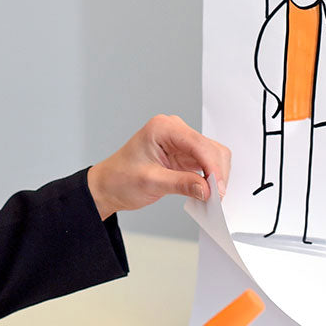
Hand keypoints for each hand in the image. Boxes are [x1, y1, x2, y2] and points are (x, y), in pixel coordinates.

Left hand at [87, 114, 230, 218]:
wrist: (108, 186)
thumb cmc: (119, 178)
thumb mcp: (150, 182)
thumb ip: (181, 184)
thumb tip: (207, 189)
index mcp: (163, 128)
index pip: (198, 143)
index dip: (212, 167)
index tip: (217, 189)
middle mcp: (174, 130)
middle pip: (210, 148)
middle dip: (217, 172)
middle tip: (216, 197)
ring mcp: (180, 142)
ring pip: (212, 155)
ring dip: (215, 176)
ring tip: (211, 196)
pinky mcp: (184, 154)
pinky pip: (205, 164)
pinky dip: (210, 178)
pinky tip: (206, 191)